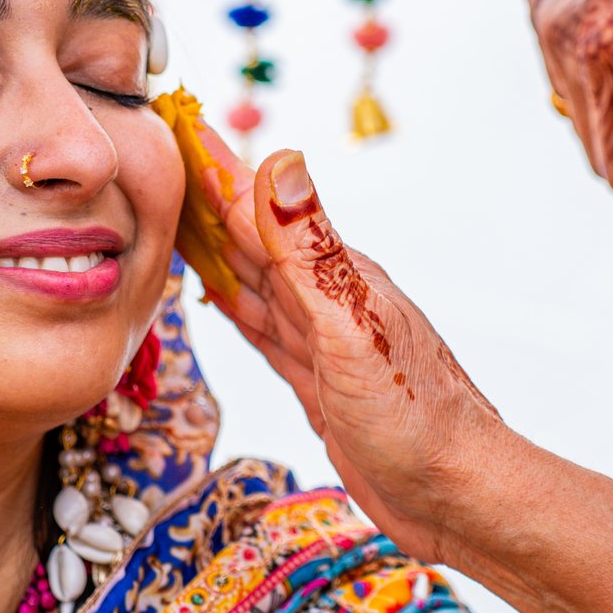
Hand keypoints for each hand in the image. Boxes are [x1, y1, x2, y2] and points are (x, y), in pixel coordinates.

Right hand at [179, 124, 512, 566]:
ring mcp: (321, 340)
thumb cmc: (416, 418)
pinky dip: (234, 305)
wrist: (457, 496)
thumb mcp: (352, 326)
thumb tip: (280, 161)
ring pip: (253, 280)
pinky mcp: (316, 383)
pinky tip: (218, 292)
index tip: (173, 116)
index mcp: (332, 273)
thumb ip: (310, 250)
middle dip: (203, 194)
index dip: (214, 163)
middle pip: (249, 235)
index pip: (259, 203)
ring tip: (171, 212)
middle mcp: (326, 297)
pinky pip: (263, 330)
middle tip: (155, 152)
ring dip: (213, 246)